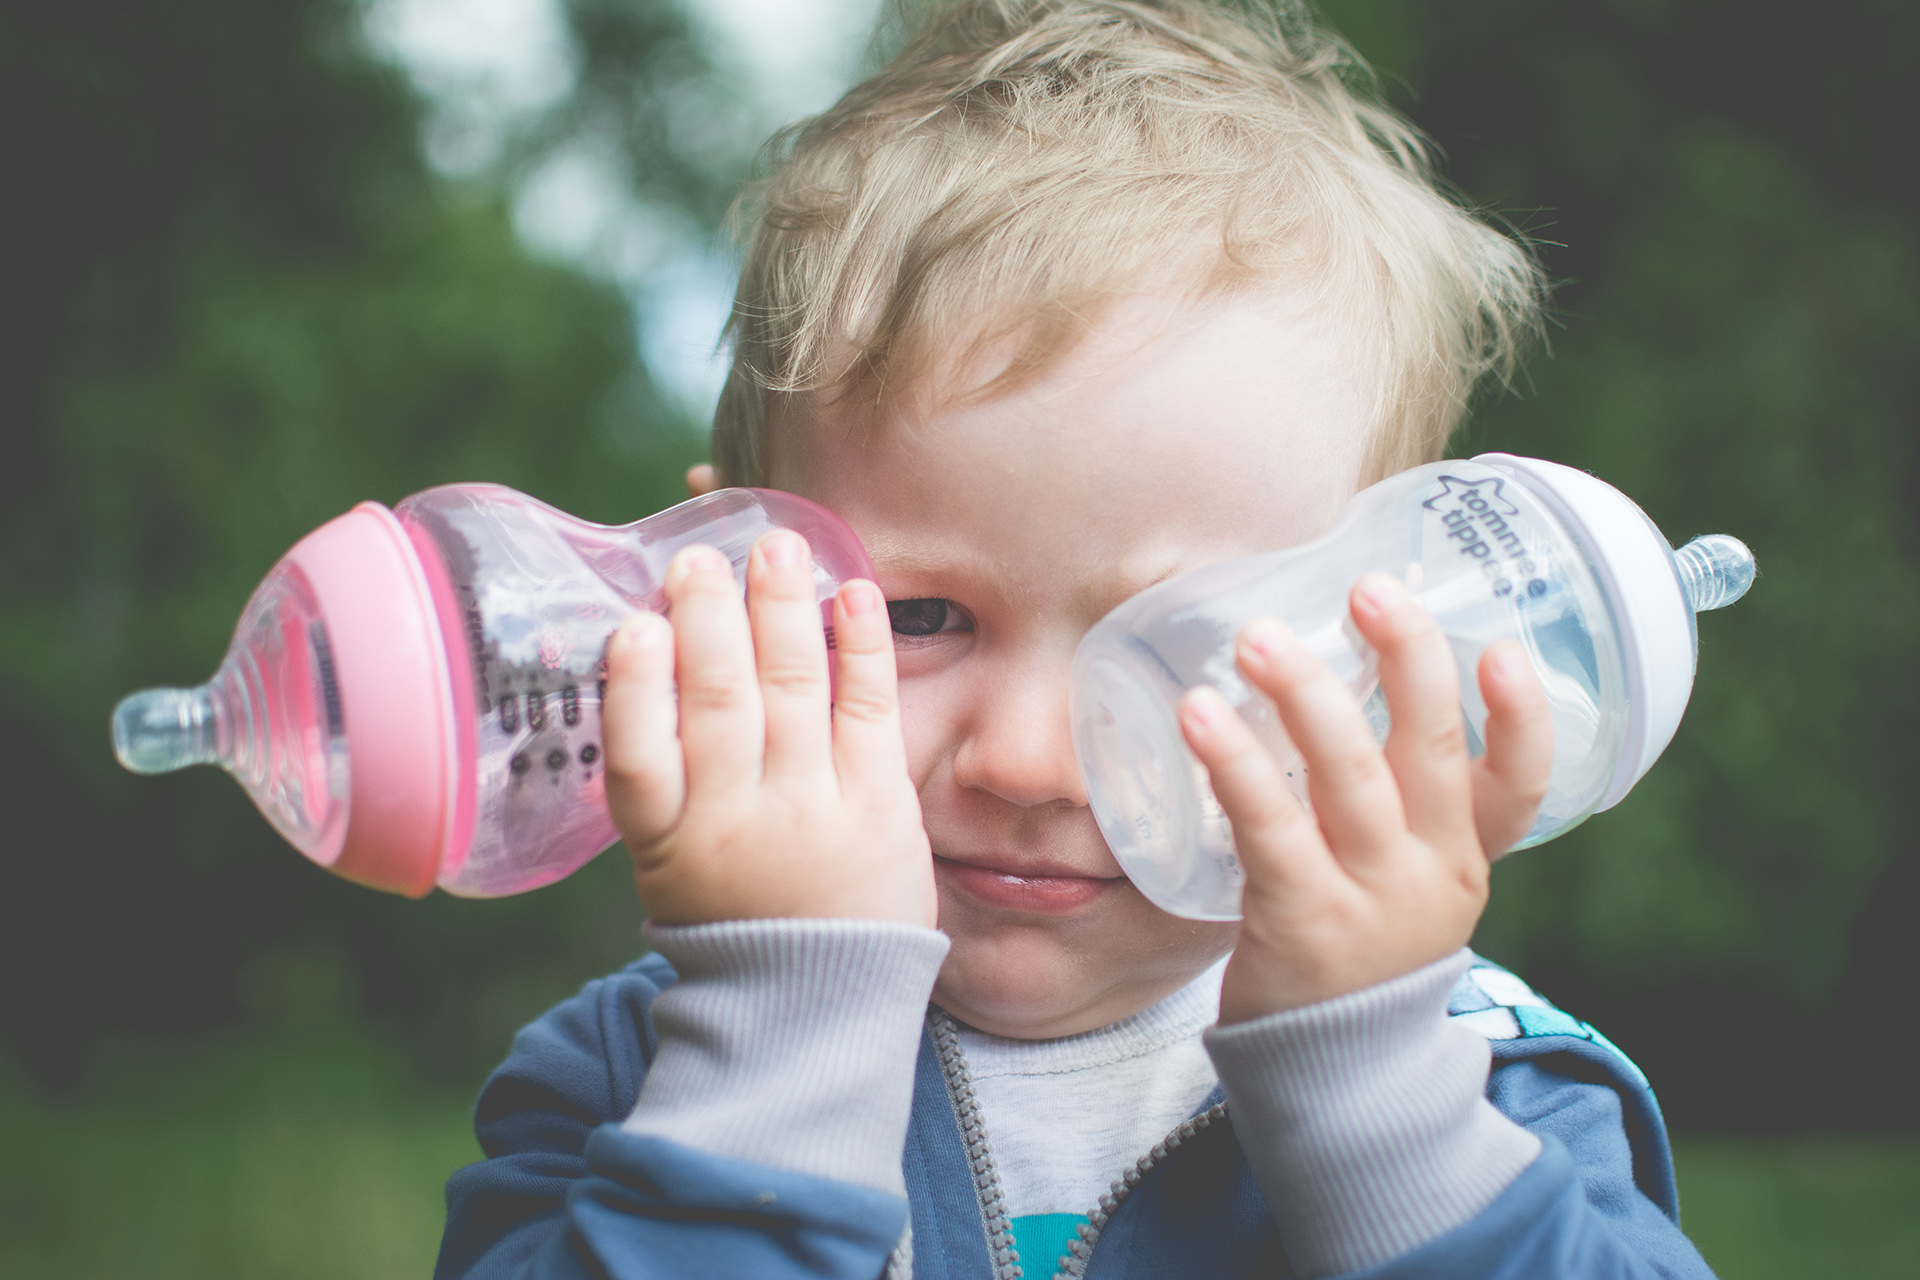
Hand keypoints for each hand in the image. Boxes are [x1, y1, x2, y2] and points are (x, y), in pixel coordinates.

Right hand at [600, 531, 935, 926]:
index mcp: (666, 841)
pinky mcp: (879, 804)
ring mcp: (813, 812)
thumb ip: (660, 770)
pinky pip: (868, 711)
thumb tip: (648, 644)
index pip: (639, 760)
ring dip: (780, 612)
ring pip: (790, 696)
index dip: (635, 691)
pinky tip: (851, 590)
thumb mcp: (667, 858)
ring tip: (773, 548)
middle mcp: (737, 823)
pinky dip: (860, 646)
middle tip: (700, 558)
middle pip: (719, 708)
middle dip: (709, 622)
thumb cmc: (731, 908)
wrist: (817, 1002)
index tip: (634, 628)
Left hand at [1179, 572, 1551, 1022]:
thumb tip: (1332, 669)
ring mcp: (1370, 900)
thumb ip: (1389, 799)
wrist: (1329, 1074)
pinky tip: (1198, 715)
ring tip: (1259, 637)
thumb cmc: (1355, 945)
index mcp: (1464, 855)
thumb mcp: (1403, 879)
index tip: (1506, 647)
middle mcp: (1432, 873)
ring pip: (1346, 778)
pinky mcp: (1302, 922)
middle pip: (1428, 753)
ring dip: (1304, 696)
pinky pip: (1269, 827)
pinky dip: (1234, 763)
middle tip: (1370, 587)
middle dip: (1406, 661)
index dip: (1523, 717)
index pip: (1522, 784)